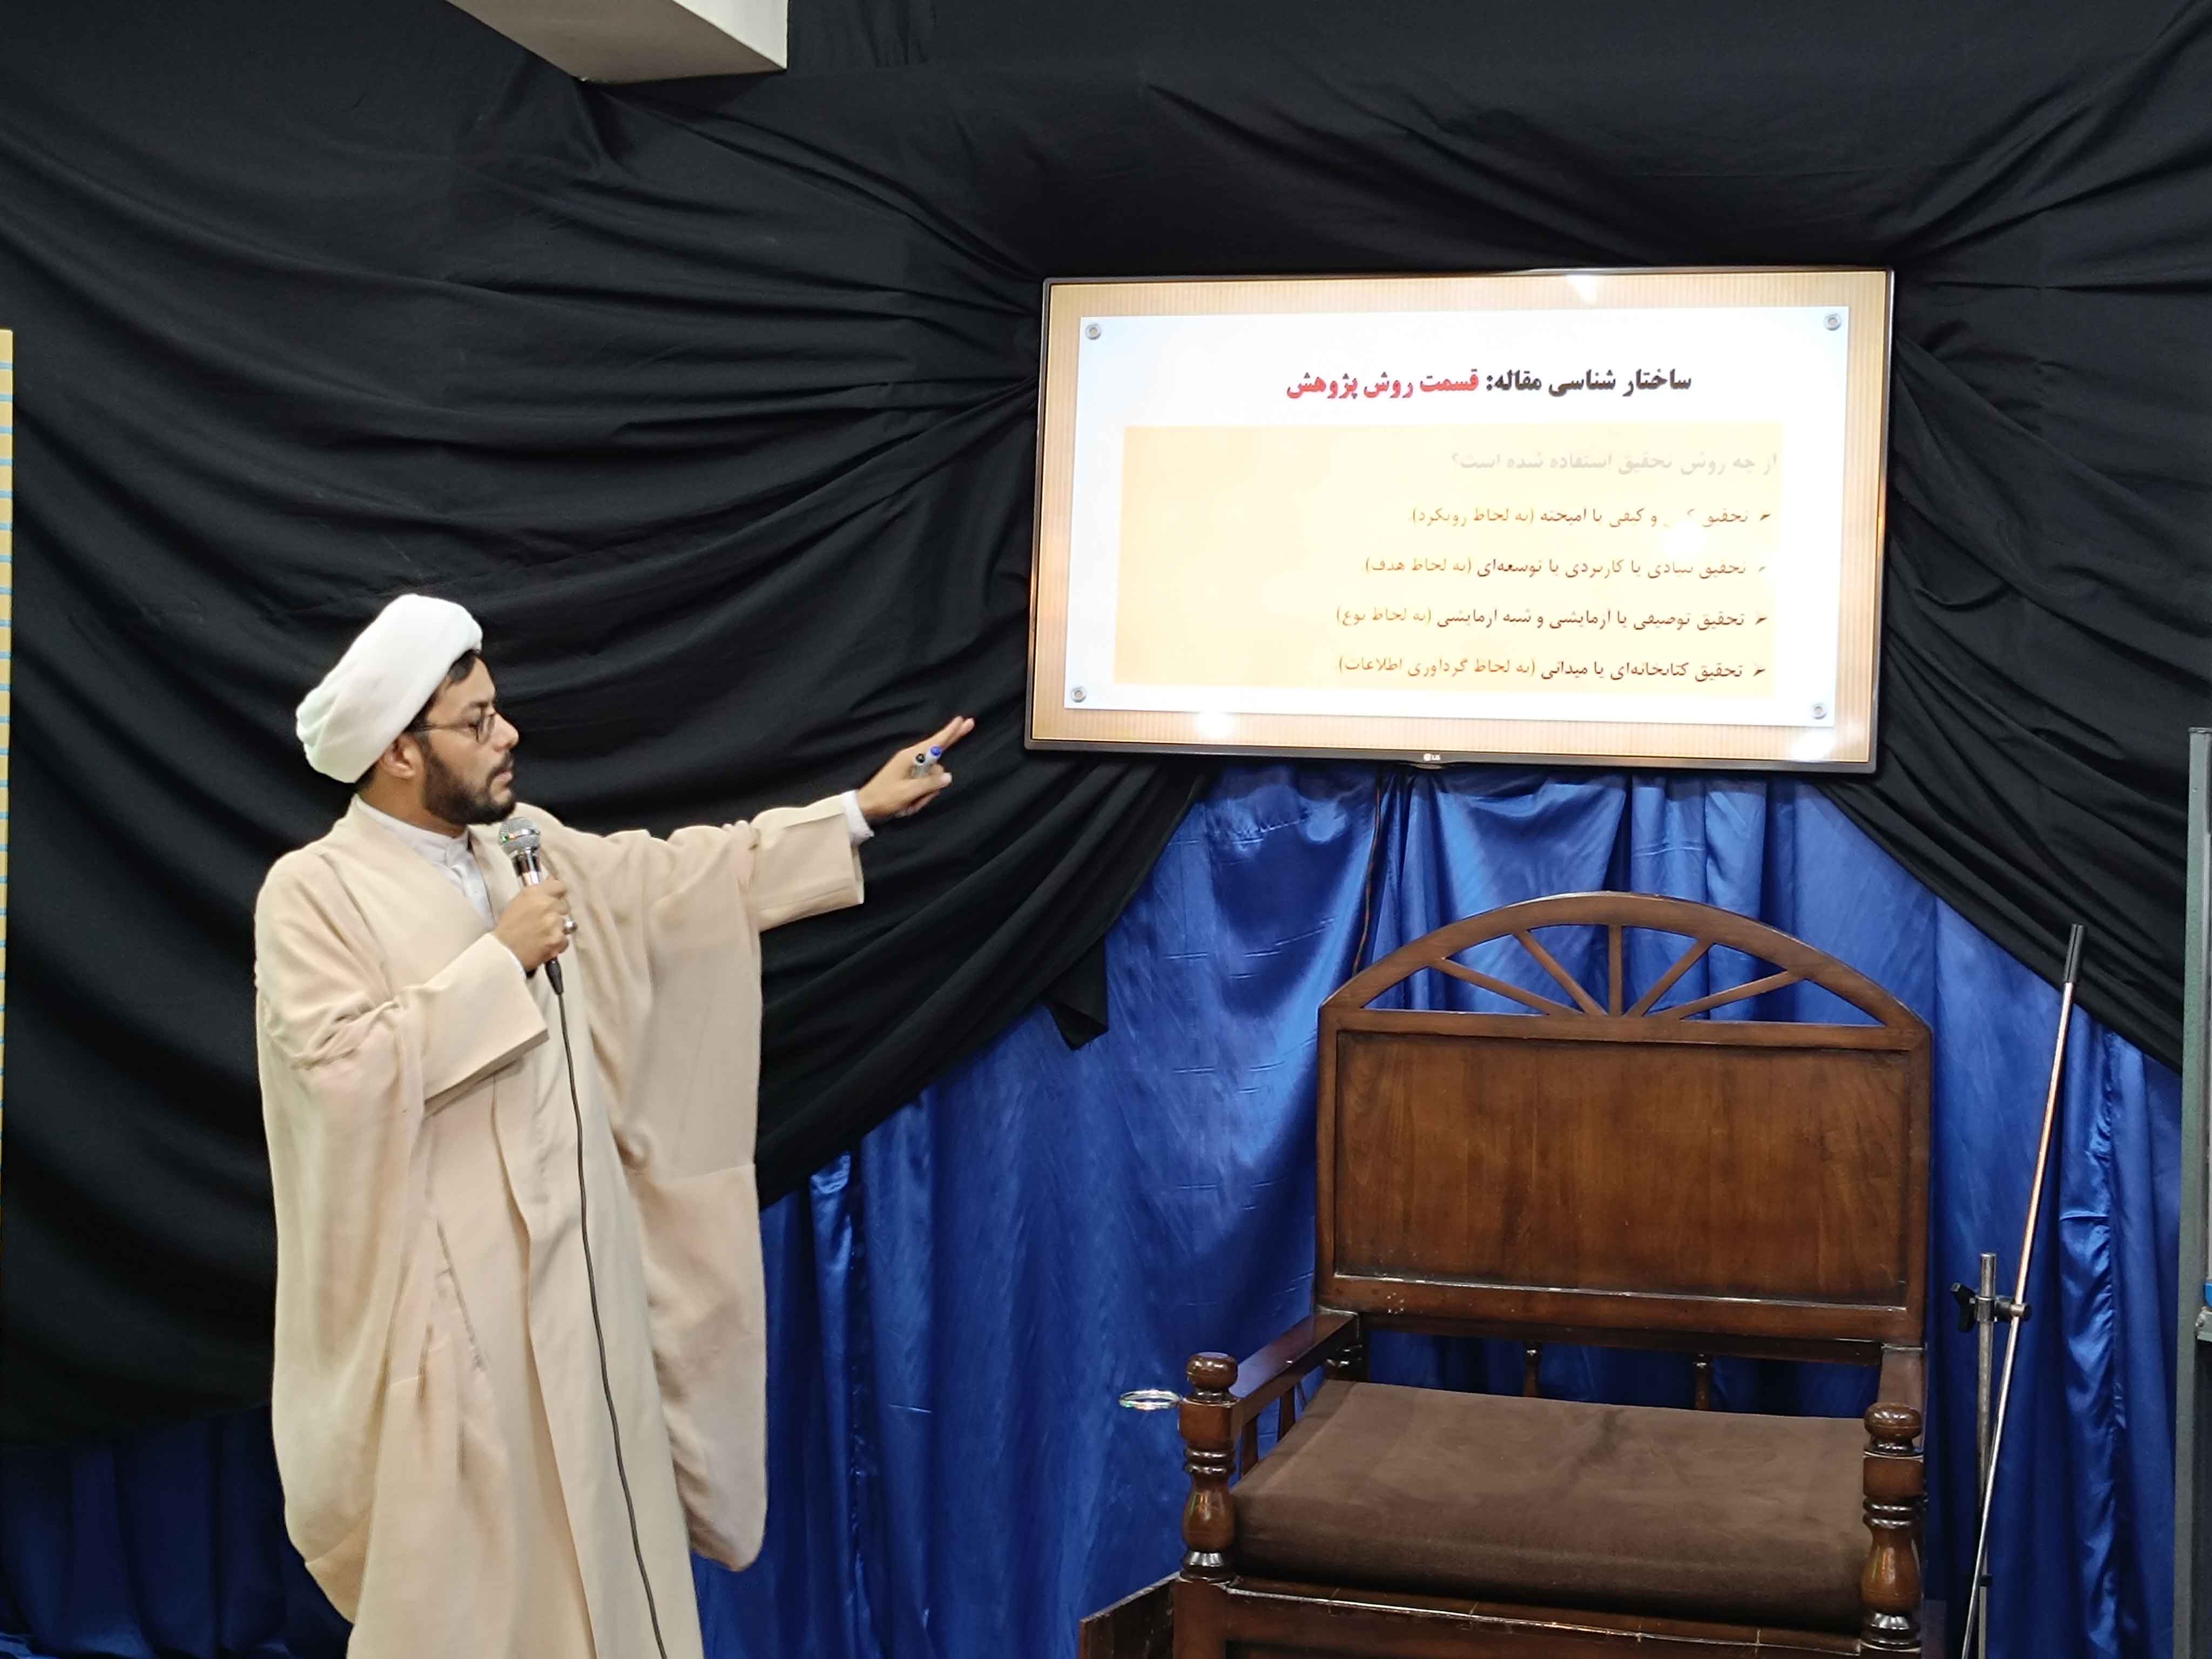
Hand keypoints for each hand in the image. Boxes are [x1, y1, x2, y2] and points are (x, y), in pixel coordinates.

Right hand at [495, 880, 571, 971]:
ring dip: (557, 928)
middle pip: (564, 906)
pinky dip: (558, 943)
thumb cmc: (508, 927)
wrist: (504, 951)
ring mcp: (555, 923)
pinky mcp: (558, 940)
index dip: (558, 894)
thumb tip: (553, 880)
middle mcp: (548, 905)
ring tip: (542, 935)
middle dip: (556, 913)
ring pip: (565, 923)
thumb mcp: (518, 902)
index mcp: (535, 893)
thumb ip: (537, 892)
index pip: (560, 886)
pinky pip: (565, 940)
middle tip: (544, 921)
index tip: (555, 899)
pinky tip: (545, 944)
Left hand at [855, 715, 974, 822]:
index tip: (962, 720)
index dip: (950, 732)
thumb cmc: (885, 797)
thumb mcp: (908, 792)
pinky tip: (911, 805)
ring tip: (911, 804)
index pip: (936, 742)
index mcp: (910, 757)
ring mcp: (911, 769)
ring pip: (933, 777)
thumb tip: (948, 776)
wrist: (867, 807)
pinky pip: (925, 785)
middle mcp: (912, 759)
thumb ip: (929, 784)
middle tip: (970, 725)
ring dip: (927, 793)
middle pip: (937, 760)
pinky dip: (921, 796)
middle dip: (941, 766)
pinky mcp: (910, 779)